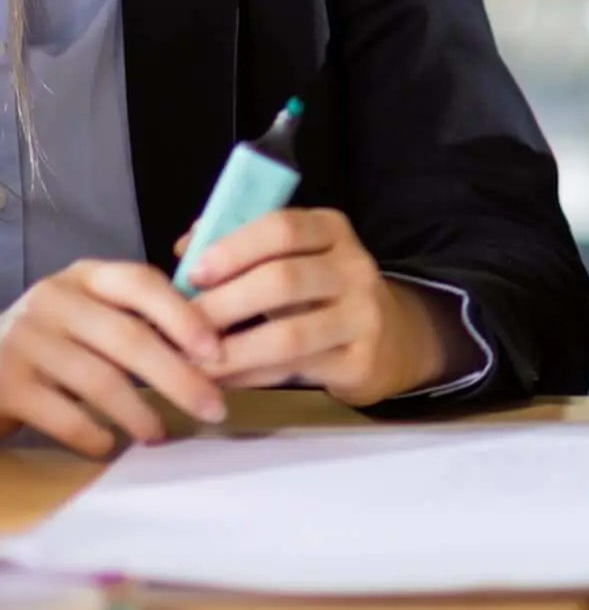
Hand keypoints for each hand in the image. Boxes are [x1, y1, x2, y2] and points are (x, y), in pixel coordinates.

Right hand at [0, 260, 226, 455]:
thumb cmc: (55, 341)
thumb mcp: (92, 312)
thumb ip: (140, 316)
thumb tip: (216, 350)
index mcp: (85, 276)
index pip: (142, 283)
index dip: (184, 317)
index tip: (219, 353)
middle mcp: (52, 299)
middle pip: (129, 337)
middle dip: (179, 377)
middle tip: (213, 408)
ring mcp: (23, 340)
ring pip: (100, 381)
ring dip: (140, 413)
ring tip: (160, 434)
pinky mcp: (2, 384)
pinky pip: (63, 415)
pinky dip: (94, 434)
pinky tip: (108, 445)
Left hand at [185, 209, 457, 406]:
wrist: (390, 339)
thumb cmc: (321, 293)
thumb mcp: (294, 259)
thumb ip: (243, 248)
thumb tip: (185, 247)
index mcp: (333, 232)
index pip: (284, 228)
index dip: (234, 248)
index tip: (192, 274)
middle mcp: (355, 267)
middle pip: (283, 280)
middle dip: (222, 306)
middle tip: (178, 329)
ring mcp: (363, 316)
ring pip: (288, 334)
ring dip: (230, 351)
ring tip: (190, 362)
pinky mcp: (361, 361)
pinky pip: (294, 371)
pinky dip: (249, 377)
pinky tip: (220, 380)